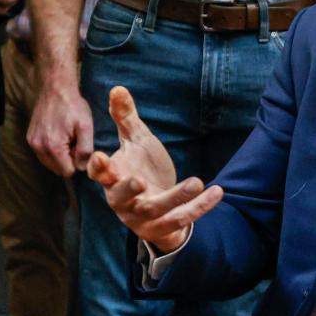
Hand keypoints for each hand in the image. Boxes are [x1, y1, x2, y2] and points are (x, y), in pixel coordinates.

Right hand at [27, 78, 94, 176]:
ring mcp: (32, 142)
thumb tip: (81, 167)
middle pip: (57, 169)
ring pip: (49, 162)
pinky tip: (58, 134)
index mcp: (53, 146)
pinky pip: (43, 153)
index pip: (67, 172)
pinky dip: (52, 149)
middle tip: (74, 141)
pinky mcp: (30, 137)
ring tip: (67, 137)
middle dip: (68, 160)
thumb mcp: (86, 127)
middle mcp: (39, 147)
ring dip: (60, 155)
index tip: (79, 147)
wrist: (56, 88)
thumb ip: (86, 150)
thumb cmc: (73, 106)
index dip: (77, 163)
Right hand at [87, 86, 222, 251]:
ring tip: (197, 181)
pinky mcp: (162, 228)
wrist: (160, 207)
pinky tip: (217, 191)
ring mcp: (141, 217)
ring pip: (155, 210)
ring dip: (176, 197)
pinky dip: (200, 206)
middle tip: (138, 180)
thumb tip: (118, 88)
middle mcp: (122, 200)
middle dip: (128, 189)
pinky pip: (182, 219)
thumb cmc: (142, 168)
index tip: (99, 156)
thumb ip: (126, 118)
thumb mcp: (136, 141)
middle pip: (120, 197)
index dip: (98, 167)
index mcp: (113, 177)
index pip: (100, 174)